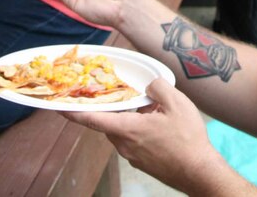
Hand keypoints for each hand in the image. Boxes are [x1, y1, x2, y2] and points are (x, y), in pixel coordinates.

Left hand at [64, 78, 222, 192]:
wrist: (199, 172)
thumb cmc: (187, 140)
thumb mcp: (177, 103)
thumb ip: (158, 86)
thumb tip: (148, 84)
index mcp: (127, 129)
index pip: (92, 119)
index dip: (73, 111)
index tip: (58, 105)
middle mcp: (124, 144)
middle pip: (108, 122)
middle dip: (111, 107)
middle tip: (118, 92)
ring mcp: (132, 156)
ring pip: (121, 131)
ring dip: (128, 118)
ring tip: (148, 108)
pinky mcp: (141, 162)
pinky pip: (132, 141)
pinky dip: (137, 129)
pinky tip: (157, 125)